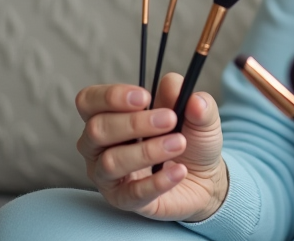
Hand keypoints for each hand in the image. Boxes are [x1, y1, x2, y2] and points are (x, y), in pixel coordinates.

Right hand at [75, 73, 227, 221]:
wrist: (204, 177)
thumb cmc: (190, 138)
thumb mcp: (200, 115)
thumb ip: (195, 101)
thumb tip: (188, 94)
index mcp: (109, 114)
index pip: (89, 101)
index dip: (111, 96)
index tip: (144, 96)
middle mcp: (99, 146)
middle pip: (97, 129)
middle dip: (133, 122)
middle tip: (170, 119)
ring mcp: (108, 175)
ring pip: (110, 162)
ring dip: (147, 151)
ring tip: (178, 144)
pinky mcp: (124, 200)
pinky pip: (132, 193)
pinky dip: (157, 182)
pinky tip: (179, 171)